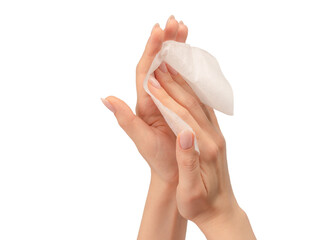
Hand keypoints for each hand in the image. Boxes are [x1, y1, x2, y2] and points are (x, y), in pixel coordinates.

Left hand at [102, 16, 187, 183]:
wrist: (174, 172)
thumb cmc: (158, 159)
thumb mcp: (140, 139)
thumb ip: (124, 119)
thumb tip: (105, 98)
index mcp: (145, 101)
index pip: (146, 69)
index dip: (152, 49)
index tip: (158, 30)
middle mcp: (155, 96)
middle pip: (159, 62)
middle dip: (167, 41)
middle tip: (176, 22)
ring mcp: (169, 99)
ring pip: (172, 68)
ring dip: (177, 48)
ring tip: (184, 29)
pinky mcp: (181, 103)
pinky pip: (183, 80)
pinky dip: (187, 65)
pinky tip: (192, 53)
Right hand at [147, 64, 255, 238]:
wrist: (221, 212)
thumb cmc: (201, 206)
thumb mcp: (191, 191)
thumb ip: (188, 162)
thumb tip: (184, 134)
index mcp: (206, 150)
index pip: (183, 116)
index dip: (165, 98)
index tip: (150, 82)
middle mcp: (214, 138)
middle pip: (192, 104)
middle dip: (173, 83)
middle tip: (157, 63)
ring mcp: (216, 136)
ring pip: (199, 103)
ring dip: (183, 85)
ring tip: (169, 67)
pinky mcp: (215, 137)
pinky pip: (203, 109)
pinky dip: (192, 94)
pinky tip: (184, 85)